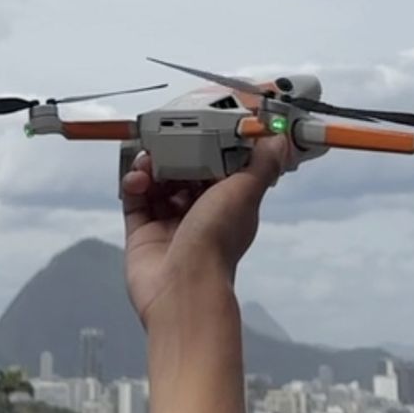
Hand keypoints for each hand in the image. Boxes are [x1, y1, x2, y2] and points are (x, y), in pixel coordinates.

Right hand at [121, 134, 289, 325]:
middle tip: (166, 138)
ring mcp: (169, 224)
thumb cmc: (216, 242)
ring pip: (157, 184)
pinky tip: (137, 177)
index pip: (218, 167)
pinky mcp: (142, 233)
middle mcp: (199, 214)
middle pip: (184, 173)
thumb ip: (261, 164)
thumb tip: (279, 139)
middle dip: (175, 153)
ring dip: (152, 166)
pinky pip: (135, 200)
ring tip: (148, 159)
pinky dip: (134, 184)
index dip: (208, 146)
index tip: (199, 125)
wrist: (182, 287)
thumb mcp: (245, 192)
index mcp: (228, 204)